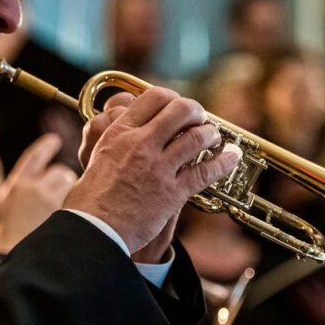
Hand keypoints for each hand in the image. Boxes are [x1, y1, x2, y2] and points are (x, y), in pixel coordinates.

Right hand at [0, 133, 77, 253]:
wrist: (9, 265)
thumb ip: (6, 200)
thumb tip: (10, 197)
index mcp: (18, 186)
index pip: (36, 156)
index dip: (46, 146)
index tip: (54, 141)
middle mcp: (39, 191)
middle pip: (61, 173)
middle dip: (62, 181)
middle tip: (59, 193)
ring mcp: (56, 205)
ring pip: (73, 190)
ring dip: (74, 195)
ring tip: (68, 209)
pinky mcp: (70, 220)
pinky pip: (82, 209)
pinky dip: (81, 213)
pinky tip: (77, 222)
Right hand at [65, 86, 239, 254]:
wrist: (94, 228)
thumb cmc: (92, 195)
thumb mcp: (100, 152)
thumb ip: (119, 135)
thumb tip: (135, 124)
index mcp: (121, 132)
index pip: (154, 96)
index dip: (172, 97)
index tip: (177, 106)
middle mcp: (141, 144)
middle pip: (180, 109)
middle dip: (195, 111)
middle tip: (199, 118)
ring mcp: (158, 168)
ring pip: (197, 137)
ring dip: (211, 134)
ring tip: (213, 137)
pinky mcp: (172, 193)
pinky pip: (205, 172)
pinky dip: (224, 162)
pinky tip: (232, 157)